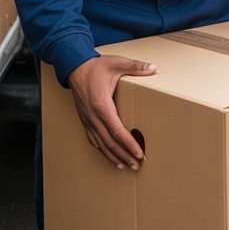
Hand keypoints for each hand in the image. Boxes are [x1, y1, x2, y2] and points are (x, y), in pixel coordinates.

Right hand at [67, 55, 156, 169]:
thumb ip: (136, 67)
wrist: (75, 68)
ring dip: (113, 156)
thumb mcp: (118, 63)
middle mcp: (93, 117)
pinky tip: (110, 155)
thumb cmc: (96, 67)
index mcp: (102, 105)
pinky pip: (94, 139)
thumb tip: (153, 68)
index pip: (117, 131)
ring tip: (125, 165)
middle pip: (109, 142)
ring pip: (100, 144)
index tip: (139, 153)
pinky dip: (103, 150)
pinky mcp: (85, 120)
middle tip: (136, 165)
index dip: (128, 144)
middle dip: (123, 155)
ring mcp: (88, 120)